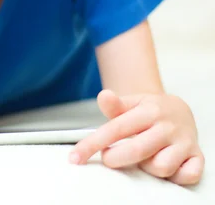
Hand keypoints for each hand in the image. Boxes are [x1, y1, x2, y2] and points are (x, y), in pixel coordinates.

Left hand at [70, 90, 203, 184]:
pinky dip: (175, 176)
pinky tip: (167, 164)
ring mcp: (185, 142)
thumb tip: (103, 96)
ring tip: (144, 156)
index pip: (115, 129)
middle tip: (109, 157)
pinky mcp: (197, 157)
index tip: (75, 157)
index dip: (92, 144)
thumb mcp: (130, 103)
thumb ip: (114, 105)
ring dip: (147, 167)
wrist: (179, 110)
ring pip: (160, 167)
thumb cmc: (148, 110)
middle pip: (136, 151)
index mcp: (149, 111)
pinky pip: (186, 176)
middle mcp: (168, 127)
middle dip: (115, 159)